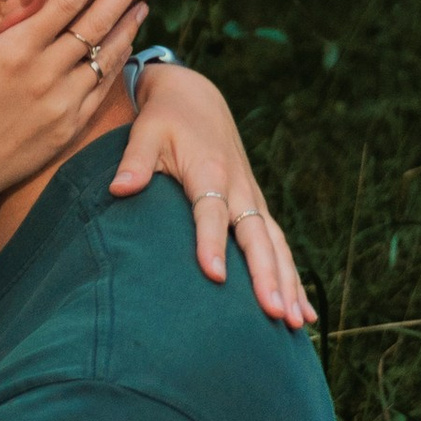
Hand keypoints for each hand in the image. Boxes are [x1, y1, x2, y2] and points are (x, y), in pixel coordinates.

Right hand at [0, 0, 159, 229]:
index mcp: (15, 52)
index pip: (65, 1)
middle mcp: (45, 76)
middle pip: (97, 24)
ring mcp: (61, 104)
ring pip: (106, 57)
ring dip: (128, 25)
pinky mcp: (67, 128)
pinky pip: (102, 90)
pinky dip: (118, 64)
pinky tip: (127, 47)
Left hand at [108, 61, 313, 328]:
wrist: (197, 99)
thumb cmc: (165, 119)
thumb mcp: (145, 132)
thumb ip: (134, 161)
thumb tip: (118, 189)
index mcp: (210, 170)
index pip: (212, 212)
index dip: (213, 244)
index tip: (215, 276)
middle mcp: (239, 188)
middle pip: (257, 237)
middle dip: (267, 276)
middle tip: (273, 313)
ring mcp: (253, 200)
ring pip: (276, 246)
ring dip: (287, 284)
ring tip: (295, 322)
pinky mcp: (257, 208)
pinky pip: (280, 247)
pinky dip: (293, 278)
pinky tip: (303, 312)